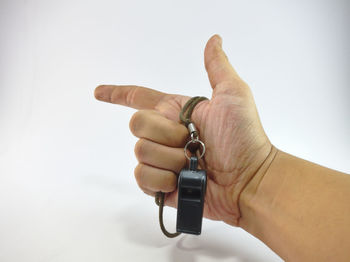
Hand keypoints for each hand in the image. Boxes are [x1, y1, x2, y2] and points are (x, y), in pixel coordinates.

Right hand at [94, 35, 273, 225]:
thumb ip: (217, 67)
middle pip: (136, 124)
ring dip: (170, 159)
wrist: (248, 180)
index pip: (139, 98)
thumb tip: (213, 40)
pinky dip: (163, 179)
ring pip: (140, 152)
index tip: (99, 93)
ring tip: (192, 163)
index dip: (118, 94)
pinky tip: (181, 180)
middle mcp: (165, 134)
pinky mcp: (160, 183)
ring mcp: (161, 159)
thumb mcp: (233, 95)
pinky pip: (142, 177)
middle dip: (165, 133)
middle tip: (190, 141)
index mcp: (175, 112)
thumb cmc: (244, 137)